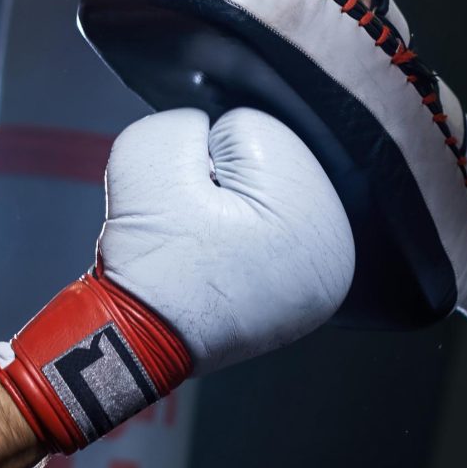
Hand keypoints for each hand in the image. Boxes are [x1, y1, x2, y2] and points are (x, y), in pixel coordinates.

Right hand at [0, 108, 353, 450]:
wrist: (130, 345)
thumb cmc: (147, 262)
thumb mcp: (146, 157)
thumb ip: (182, 121)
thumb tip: (203, 134)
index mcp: (313, 213)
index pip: (247, 129)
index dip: (198, 158)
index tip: (187, 210)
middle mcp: (336, 250)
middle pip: (262, 164)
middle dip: (218, 183)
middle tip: (192, 236)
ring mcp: (323, 280)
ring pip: (261, 197)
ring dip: (227, 212)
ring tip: (203, 255)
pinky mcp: (302, 297)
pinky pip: (263, 234)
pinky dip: (236, 241)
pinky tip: (216, 271)